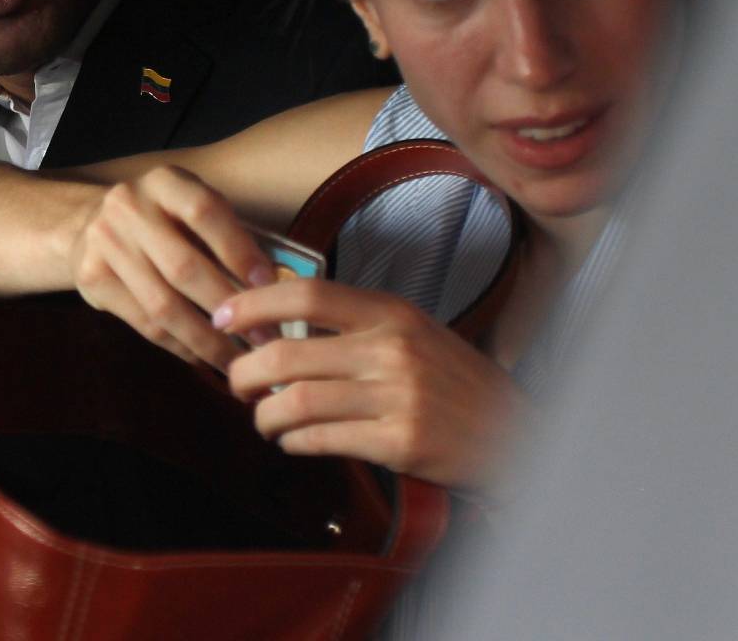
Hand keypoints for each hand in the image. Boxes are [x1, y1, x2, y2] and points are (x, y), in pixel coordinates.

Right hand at [68, 166, 276, 370]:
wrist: (88, 224)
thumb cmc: (162, 220)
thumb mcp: (190, 209)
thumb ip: (226, 235)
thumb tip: (278, 287)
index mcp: (164, 182)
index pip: (205, 212)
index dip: (238, 250)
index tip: (268, 286)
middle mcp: (128, 207)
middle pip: (184, 266)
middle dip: (229, 308)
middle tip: (265, 339)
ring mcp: (104, 243)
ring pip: (163, 304)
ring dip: (206, 340)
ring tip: (239, 361)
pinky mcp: (91, 278)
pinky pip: (144, 323)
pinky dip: (180, 346)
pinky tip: (204, 357)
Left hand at [217, 280, 530, 496]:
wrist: (514, 433)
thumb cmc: (452, 381)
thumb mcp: (410, 332)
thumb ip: (352, 325)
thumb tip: (274, 326)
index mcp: (390, 313)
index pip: (306, 295)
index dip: (254, 303)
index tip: (223, 316)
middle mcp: (391, 349)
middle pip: (286, 354)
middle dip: (243, 373)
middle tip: (236, 384)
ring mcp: (396, 397)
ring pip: (295, 402)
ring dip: (264, 415)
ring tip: (263, 420)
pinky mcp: (399, 443)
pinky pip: (320, 441)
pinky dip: (294, 443)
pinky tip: (293, 442)